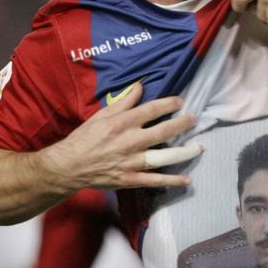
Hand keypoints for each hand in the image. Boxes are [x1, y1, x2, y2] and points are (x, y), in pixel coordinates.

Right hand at [39, 83, 200, 190]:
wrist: (68, 167)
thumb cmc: (84, 138)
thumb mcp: (101, 115)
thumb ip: (124, 102)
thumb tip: (140, 86)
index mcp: (122, 123)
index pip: (152, 110)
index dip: (169, 104)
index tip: (181, 101)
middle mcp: (130, 141)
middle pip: (164, 131)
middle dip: (183, 124)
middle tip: (194, 119)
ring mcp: (132, 162)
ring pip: (165, 156)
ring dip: (185, 152)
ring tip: (199, 147)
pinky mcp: (130, 179)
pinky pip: (155, 181)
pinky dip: (171, 181)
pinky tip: (187, 180)